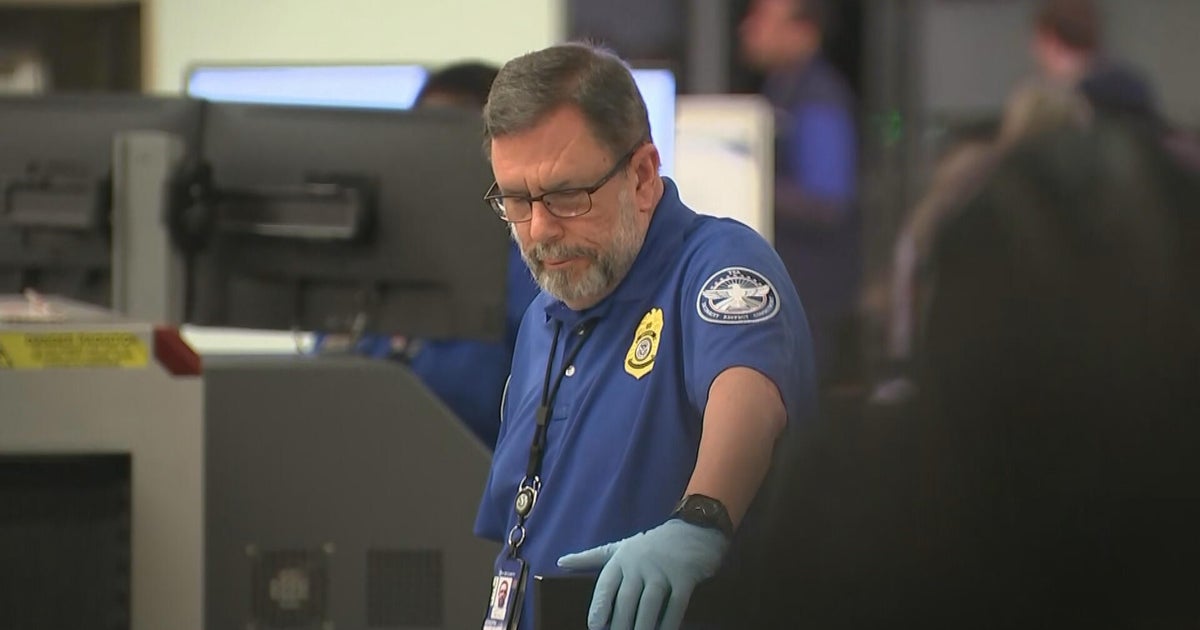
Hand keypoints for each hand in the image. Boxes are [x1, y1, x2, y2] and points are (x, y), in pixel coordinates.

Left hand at [557, 519, 726, 629]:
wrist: (693, 528)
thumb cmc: (651, 544)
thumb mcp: (620, 547)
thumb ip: (591, 557)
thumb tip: (561, 562)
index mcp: (621, 559)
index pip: (606, 586)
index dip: (599, 607)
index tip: (595, 627)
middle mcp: (640, 564)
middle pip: (626, 600)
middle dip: (620, 625)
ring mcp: (663, 570)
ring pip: (649, 605)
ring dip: (643, 627)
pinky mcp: (685, 576)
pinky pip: (676, 605)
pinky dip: (670, 623)